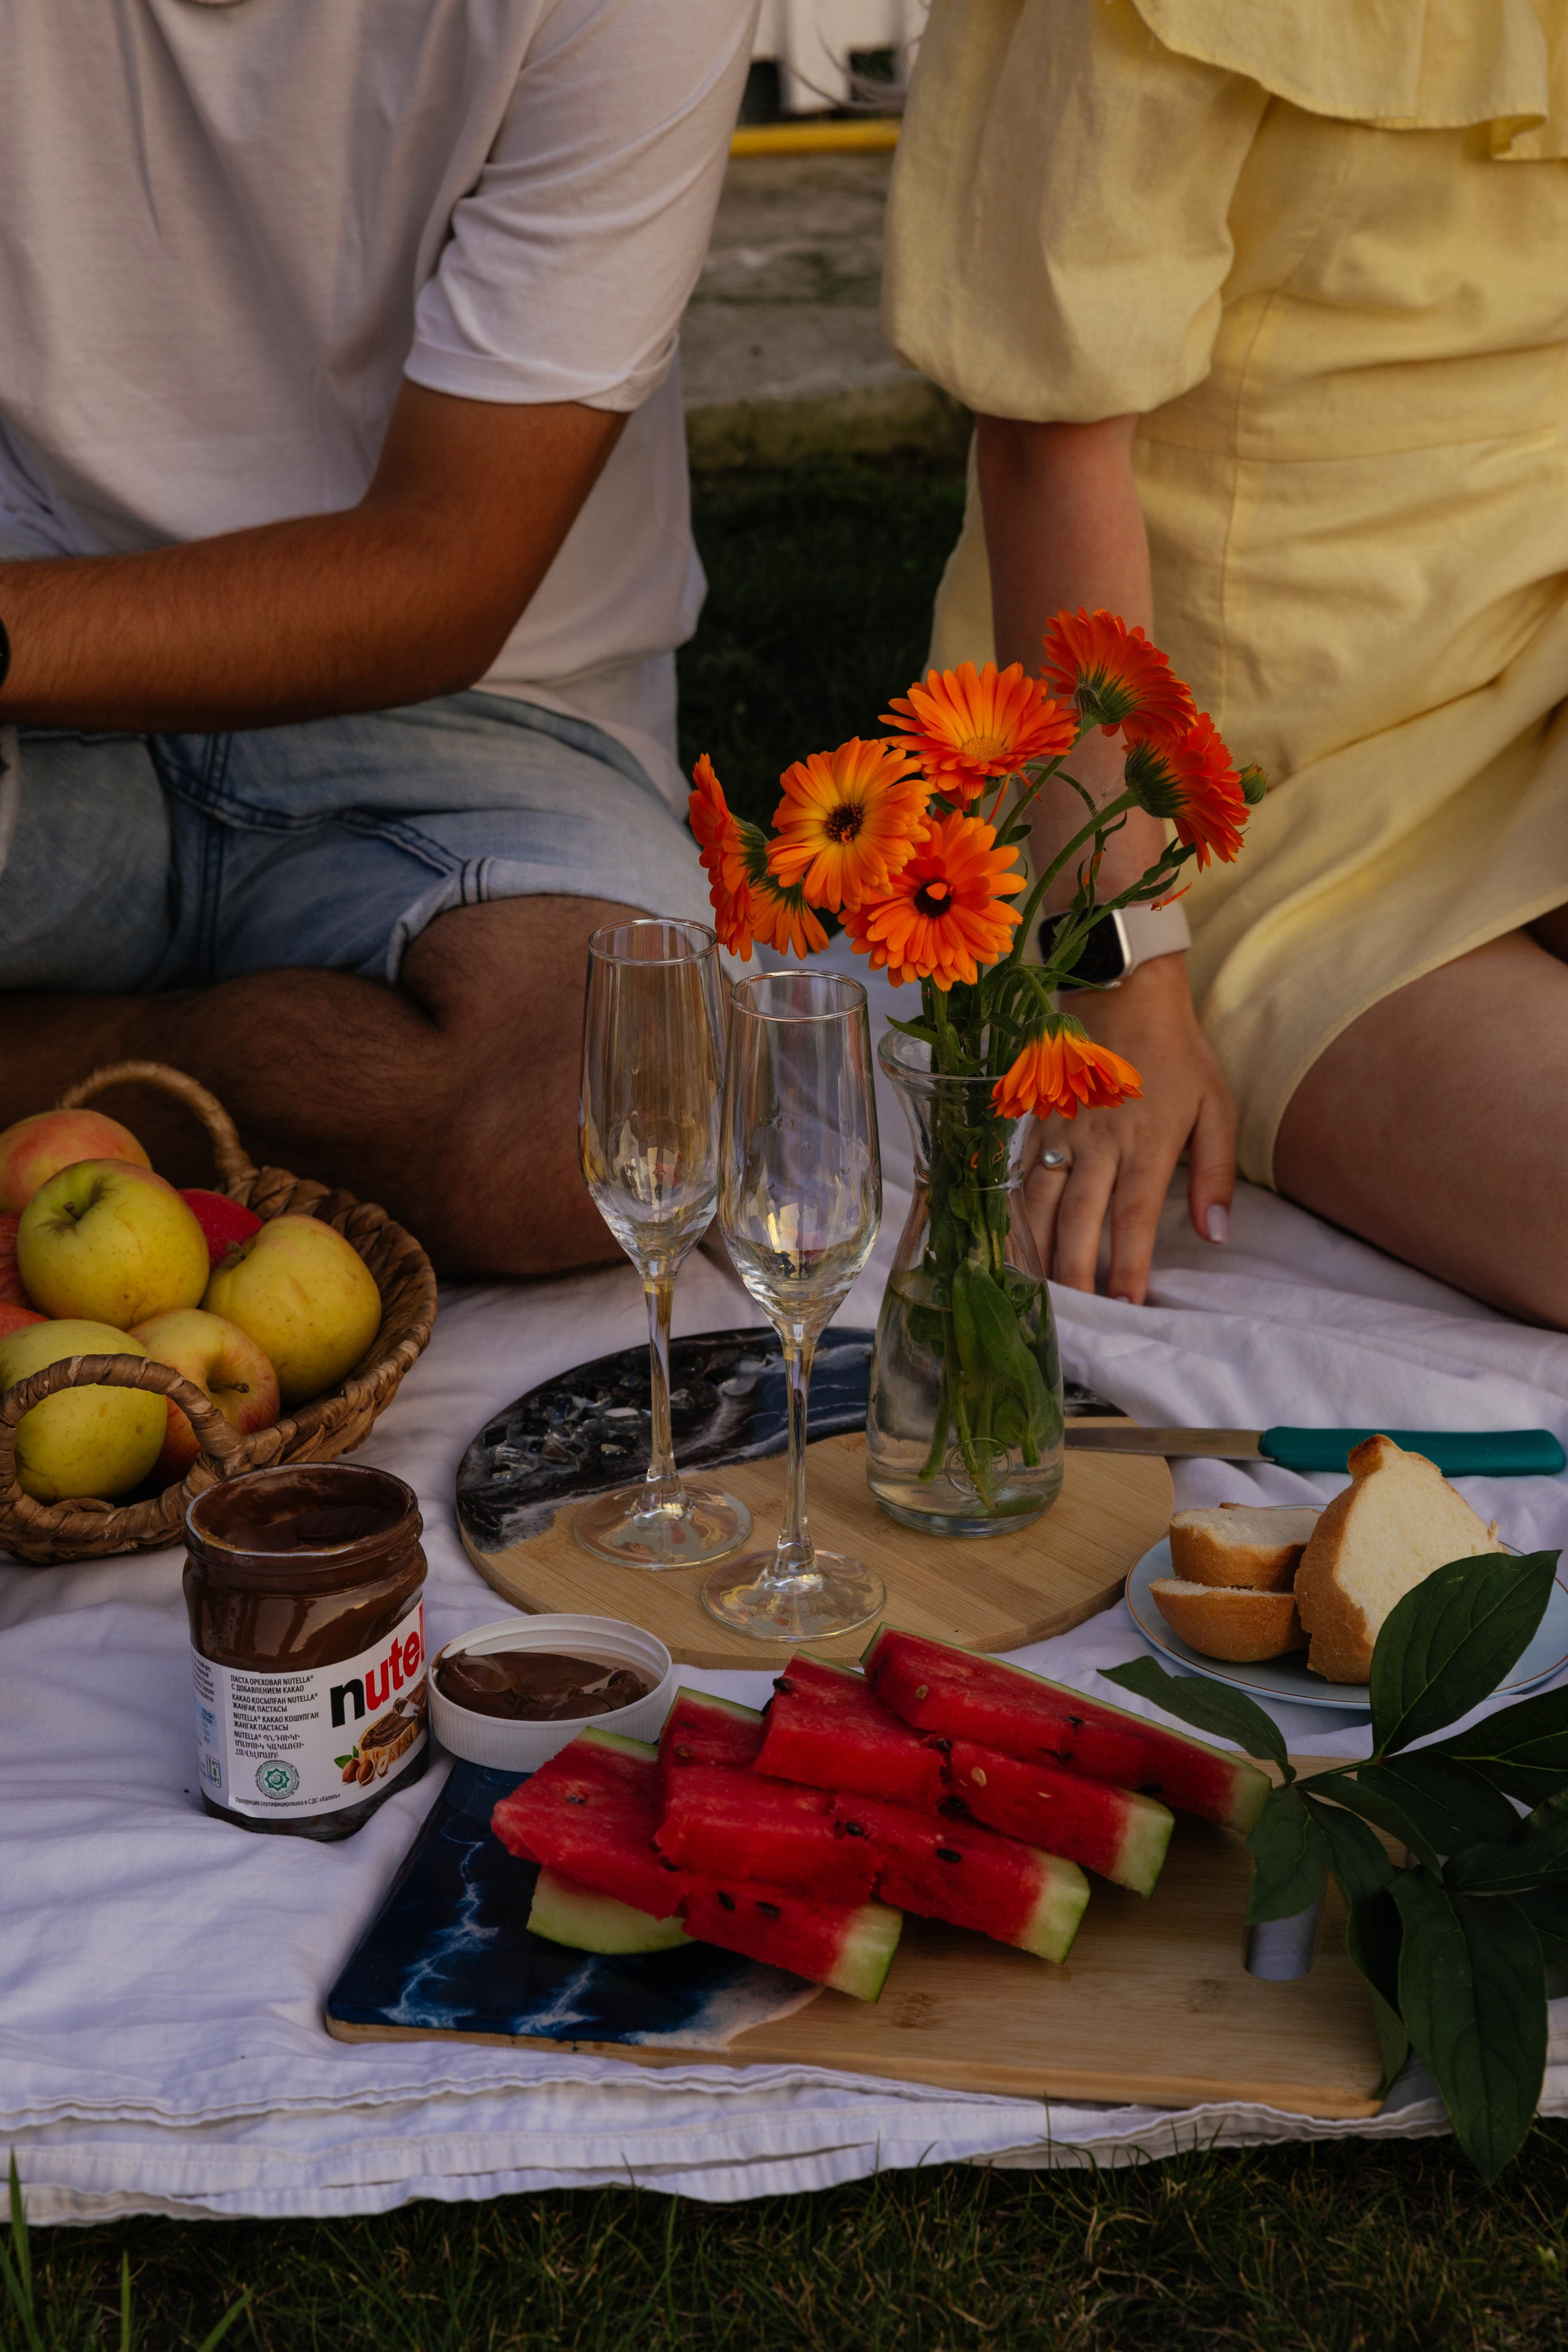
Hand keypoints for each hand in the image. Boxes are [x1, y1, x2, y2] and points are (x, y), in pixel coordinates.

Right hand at [1023, 954, 1234, 1303]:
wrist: (1124, 996)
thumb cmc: (1177, 1056)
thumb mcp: (1215, 1109)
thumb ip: (1216, 1174)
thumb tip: (1214, 1234)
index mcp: (1147, 1142)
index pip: (1133, 1217)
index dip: (1127, 1265)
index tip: (1126, 1306)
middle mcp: (1098, 1142)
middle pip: (1079, 1218)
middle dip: (1077, 1272)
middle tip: (1079, 1317)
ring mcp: (1062, 1130)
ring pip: (1040, 1201)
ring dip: (1038, 1250)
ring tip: (1037, 1293)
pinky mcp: (1038, 1121)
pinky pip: (1021, 1175)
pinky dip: (1015, 1213)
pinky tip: (1012, 1244)